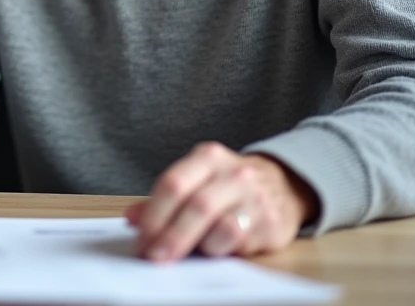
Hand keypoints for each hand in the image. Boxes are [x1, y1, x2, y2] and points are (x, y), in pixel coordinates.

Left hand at [125, 143, 317, 261]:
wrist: (282, 185)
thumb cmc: (227, 186)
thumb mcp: (196, 180)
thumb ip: (164, 199)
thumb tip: (132, 217)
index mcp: (207, 157)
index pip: (173, 184)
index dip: (153, 216)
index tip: (141, 240)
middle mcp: (234, 174)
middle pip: (196, 206)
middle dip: (171, 236)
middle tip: (155, 257)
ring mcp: (256, 198)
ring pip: (222, 227)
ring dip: (200, 246)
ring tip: (190, 252)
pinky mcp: (272, 223)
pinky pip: (242, 243)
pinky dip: (223, 251)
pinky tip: (216, 250)